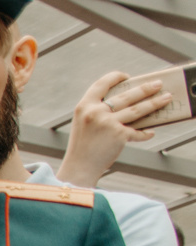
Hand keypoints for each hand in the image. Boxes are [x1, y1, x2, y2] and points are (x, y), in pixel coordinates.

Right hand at [57, 70, 166, 186]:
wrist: (78, 168)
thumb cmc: (83, 147)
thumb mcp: (84, 123)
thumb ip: (99, 111)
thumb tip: (128, 103)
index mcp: (84, 106)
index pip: (102, 84)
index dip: (115, 77)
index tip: (128, 77)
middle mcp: (95, 112)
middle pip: (126, 95)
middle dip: (145, 88)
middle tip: (158, 84)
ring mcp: (107, 123)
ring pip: (137, 109)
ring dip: (155, 103)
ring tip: (166, 98)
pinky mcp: (118, 135)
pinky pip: (137, 131)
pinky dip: (145, 133)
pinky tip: (150, 132)